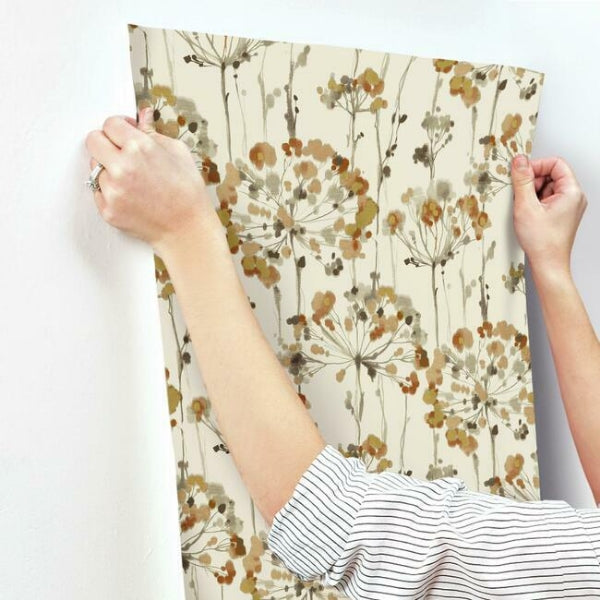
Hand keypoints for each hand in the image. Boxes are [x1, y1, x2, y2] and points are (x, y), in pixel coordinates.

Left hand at [84, 107, 211, 249]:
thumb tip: (142, 115)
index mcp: (140, 148)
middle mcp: (122, 167)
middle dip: (106, 143)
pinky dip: (110, 191)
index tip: (124, 134)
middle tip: (121, 153)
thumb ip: (153, 133)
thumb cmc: (188, 192)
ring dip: (109, 170)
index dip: (119, 127)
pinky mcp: (108, 210)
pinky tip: (131, 196)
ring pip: (95, 168)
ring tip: (132, 180)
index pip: (110, 124)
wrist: (188, 229)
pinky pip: (98, 191)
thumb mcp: (178, 153)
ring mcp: (112, 190)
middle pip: (93, 141)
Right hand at [510, 154, 587, 273]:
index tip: (522, 174)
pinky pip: (547, 199)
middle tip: (521, 196)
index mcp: (572, 192)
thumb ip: (522, 181)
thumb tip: (519, 161)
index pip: (556, 163)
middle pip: (552, 175)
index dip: (537, 166)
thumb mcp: (526, 206)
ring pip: (548, 187)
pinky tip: (529, 215)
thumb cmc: (542, 241)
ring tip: (526, 209)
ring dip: (532, 193)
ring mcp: (568, 206)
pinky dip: (535, 203)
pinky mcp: (561, 214)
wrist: (548, 264)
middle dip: (533, 181)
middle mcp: (574, 197)